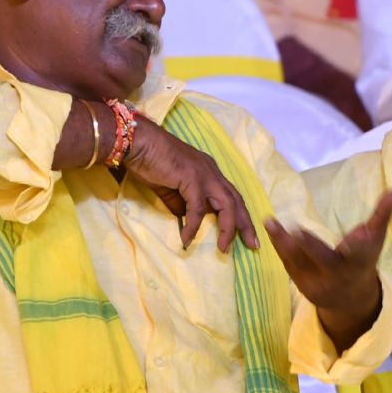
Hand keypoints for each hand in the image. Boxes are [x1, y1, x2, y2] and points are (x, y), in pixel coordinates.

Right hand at [125, 116, 257, 251]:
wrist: (138, 143)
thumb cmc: (151, 162)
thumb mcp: (170, 188)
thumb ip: (181, 204)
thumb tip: (187, 220)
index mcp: (210, 172)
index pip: (232, 196)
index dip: (241, 215)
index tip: (246, 235)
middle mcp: (212, 172)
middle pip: (237, 201)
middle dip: (246, 225)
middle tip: (253, 245)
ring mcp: (204, 174)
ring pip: (226, 205)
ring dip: (227, 228)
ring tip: (224, 248)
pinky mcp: (192, 178)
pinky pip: (197, 208)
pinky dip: (193, 225)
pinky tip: (187, 238)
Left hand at [265, 189, 391, 351]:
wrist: (349, 299)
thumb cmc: (362, 261)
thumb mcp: (374, 241)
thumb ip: (382, 215)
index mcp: (359, 262)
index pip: (359, 254)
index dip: (356, 248)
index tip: (351, 240)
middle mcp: (338, 275)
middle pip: (325, 261)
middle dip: (311, 247)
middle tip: (297, 231)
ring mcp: (318, 282)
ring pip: (300, 261)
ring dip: (284, 242)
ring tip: (271, 223)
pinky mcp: (301, 284)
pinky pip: (288, 264)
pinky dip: (279, 246)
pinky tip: (271, 228)